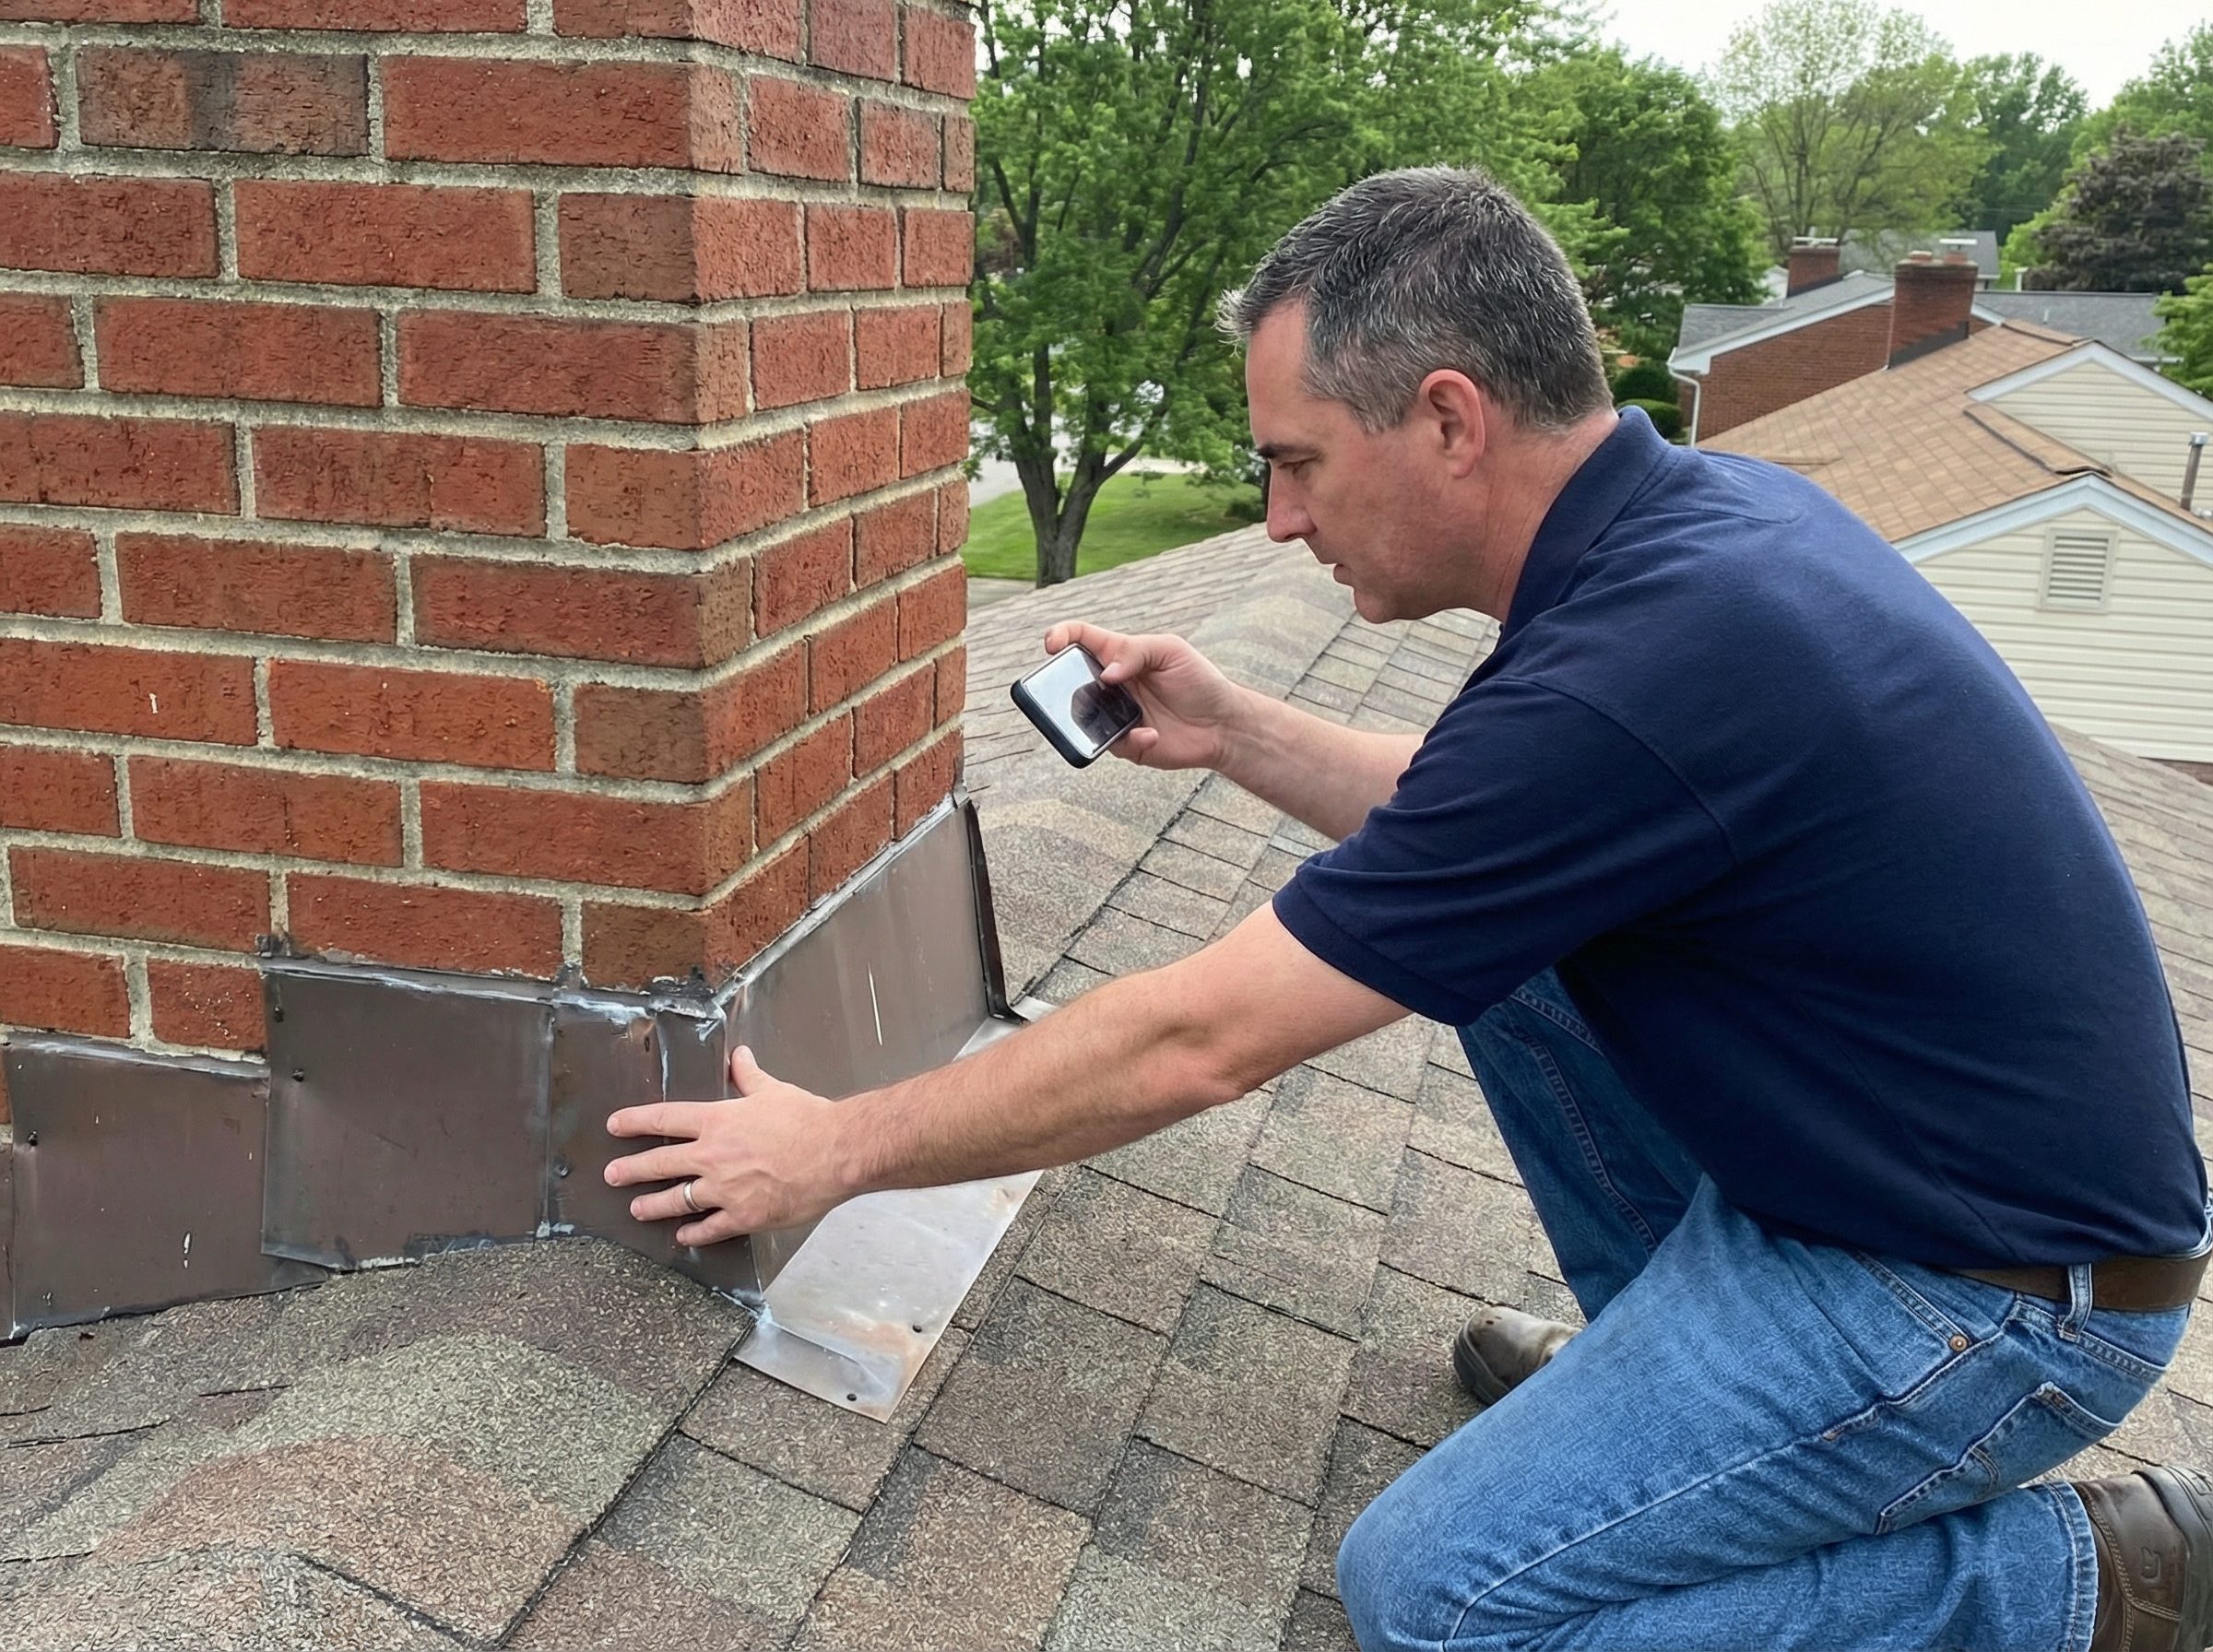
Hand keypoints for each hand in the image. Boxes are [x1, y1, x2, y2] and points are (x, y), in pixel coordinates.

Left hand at [602, 1046, 849, 1246]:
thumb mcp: (774, 1091)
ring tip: (637, 1209)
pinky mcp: (743, 1216)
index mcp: (717, 1121)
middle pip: (660, 1163)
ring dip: (653, 1205)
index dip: (635, 1121)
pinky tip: (684, 1236)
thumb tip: (739, 1056)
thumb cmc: (808, 1119)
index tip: (615, 1125)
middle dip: (631, 1169)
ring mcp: (725, 1190)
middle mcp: (713, 1156)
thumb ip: (749, 1076)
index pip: (664, 1118)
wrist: (837, 1152)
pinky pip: (710, 1228)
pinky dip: (694, 1234)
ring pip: (678, 1200)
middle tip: (612, 1175)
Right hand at [1042, 622, 1252, 770]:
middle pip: (1070, 679)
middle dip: (1062, 682)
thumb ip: (1135, 652)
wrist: (1222, 724)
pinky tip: (1152, 733)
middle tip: (1073, 686)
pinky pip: (1112, 743)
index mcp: (1119, 655)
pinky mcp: (1125, 743)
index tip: (1052, 645)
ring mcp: (1115, 715)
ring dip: (1092, 715)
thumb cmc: (1199, 681)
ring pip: (1082, 716)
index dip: (1060, 636)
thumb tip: (1106, 673)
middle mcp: (1111, 685)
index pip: (1081, 639)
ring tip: (1119, 714)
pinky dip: (1132, 738)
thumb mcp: (1171, 651)